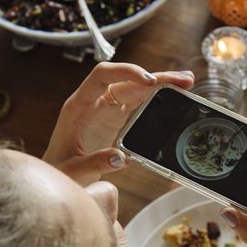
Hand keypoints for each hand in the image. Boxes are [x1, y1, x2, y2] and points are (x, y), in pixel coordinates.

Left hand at [43, 62, 192, 183]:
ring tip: (186, 82)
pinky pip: (139, 102)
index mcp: (79, 106)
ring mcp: (106, 108)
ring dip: (160, 84)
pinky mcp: (117, 118)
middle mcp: (94, 101)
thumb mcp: (73, 170)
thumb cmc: (60, 169)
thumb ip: (94, 163)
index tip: (149, 81)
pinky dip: (157, 98)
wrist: (59, 174)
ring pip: (136, 88)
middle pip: (126, 79)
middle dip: (155, 77)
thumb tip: (122, 157)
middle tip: (183, 80)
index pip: (101, 76)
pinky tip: (175, 95)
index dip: (126, 72)